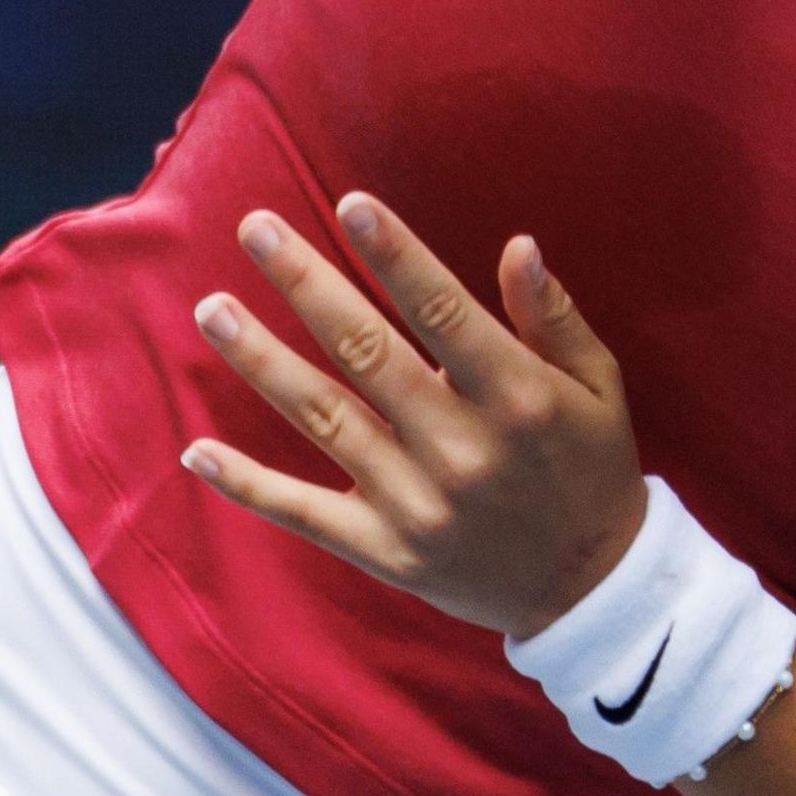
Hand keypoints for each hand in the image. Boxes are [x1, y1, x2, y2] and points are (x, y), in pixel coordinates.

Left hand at [181, 193, 650, 641]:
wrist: (587, 592)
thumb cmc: (591, 468)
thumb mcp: (598, 386)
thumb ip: (553, 317)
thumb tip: (518, 246)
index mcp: (518, 399)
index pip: (444, 312)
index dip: (395, 256)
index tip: (349, 204)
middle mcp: (462, 450)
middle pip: (368, 352)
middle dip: (307, 284)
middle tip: (254, 228)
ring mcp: (417, 505)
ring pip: (324, 418)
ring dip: (262, 362)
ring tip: (213, 310)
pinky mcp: (387, 551)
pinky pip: (304, 514)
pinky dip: (247, 484)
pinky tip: (196, 450)